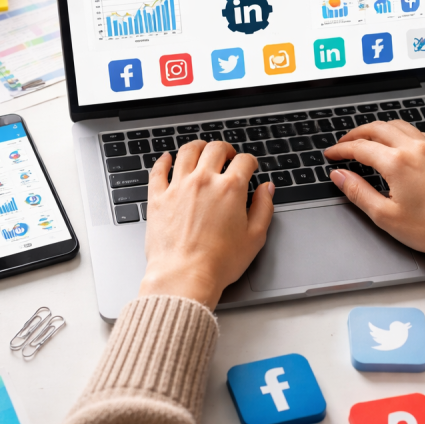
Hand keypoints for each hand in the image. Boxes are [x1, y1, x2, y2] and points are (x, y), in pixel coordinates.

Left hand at [140, 140, 275, 308]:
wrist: (184, 276)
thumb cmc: (219, 262)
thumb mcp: (255, 237)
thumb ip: (264, 208)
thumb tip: (266, 189)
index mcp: (230, 188)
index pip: (244, 161)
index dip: (250, 162)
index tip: (250, 167)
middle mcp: (204, 181)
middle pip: (216, 149)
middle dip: (226, 149)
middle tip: (228, 156)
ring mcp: (178, 186)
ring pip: (187, 151)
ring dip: (198, 147)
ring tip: (202, 151)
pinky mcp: (158, 197)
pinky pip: (158, 169)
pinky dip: (164, 160)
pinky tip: (168, 159)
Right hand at [324, 121, 424, 272]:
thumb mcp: (385, 216)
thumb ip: (358, 192)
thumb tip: (340, 176)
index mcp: (397, 163)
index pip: (360, 148)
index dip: (341, 149)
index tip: (332, 154)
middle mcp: (414, 149)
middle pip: (377, 128)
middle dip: (356, 134)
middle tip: (344, 143)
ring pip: (399, 126)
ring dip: (379, 129)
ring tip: (367, 139)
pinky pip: (419, 133)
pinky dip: (402, 133)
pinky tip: (400, 143)